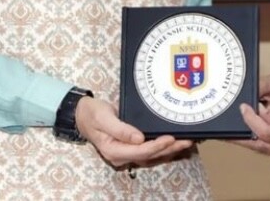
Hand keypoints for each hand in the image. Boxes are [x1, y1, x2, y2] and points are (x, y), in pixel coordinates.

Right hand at [75, 97, 193, 167]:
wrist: (82, 114)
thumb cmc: (92, 114)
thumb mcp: (103, 118)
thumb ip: (120, 129)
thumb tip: (139, 138)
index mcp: (114, 150)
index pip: (140, 151)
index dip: (156, 146)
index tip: (170, 138)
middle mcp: (122, 154)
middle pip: (149, 155)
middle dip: (169, 149)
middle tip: (186, 141)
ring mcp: (127, 151)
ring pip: (151, 155)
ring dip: (169, 150)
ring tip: (186, 142)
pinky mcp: (131, 145)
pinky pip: (149, 149)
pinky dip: (163, 147)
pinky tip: (175, 142)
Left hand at [237, 103, 269, 165]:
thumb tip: (262, 114)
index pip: (264, 131)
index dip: (251, 119)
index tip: (243, 108)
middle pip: (257, 145)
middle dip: (239, 138)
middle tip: (224, 132)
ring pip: (261, 149)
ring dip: (247, 141)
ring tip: (233, 134)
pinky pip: (269, 150)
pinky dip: (259, 143)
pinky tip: (253, 137)